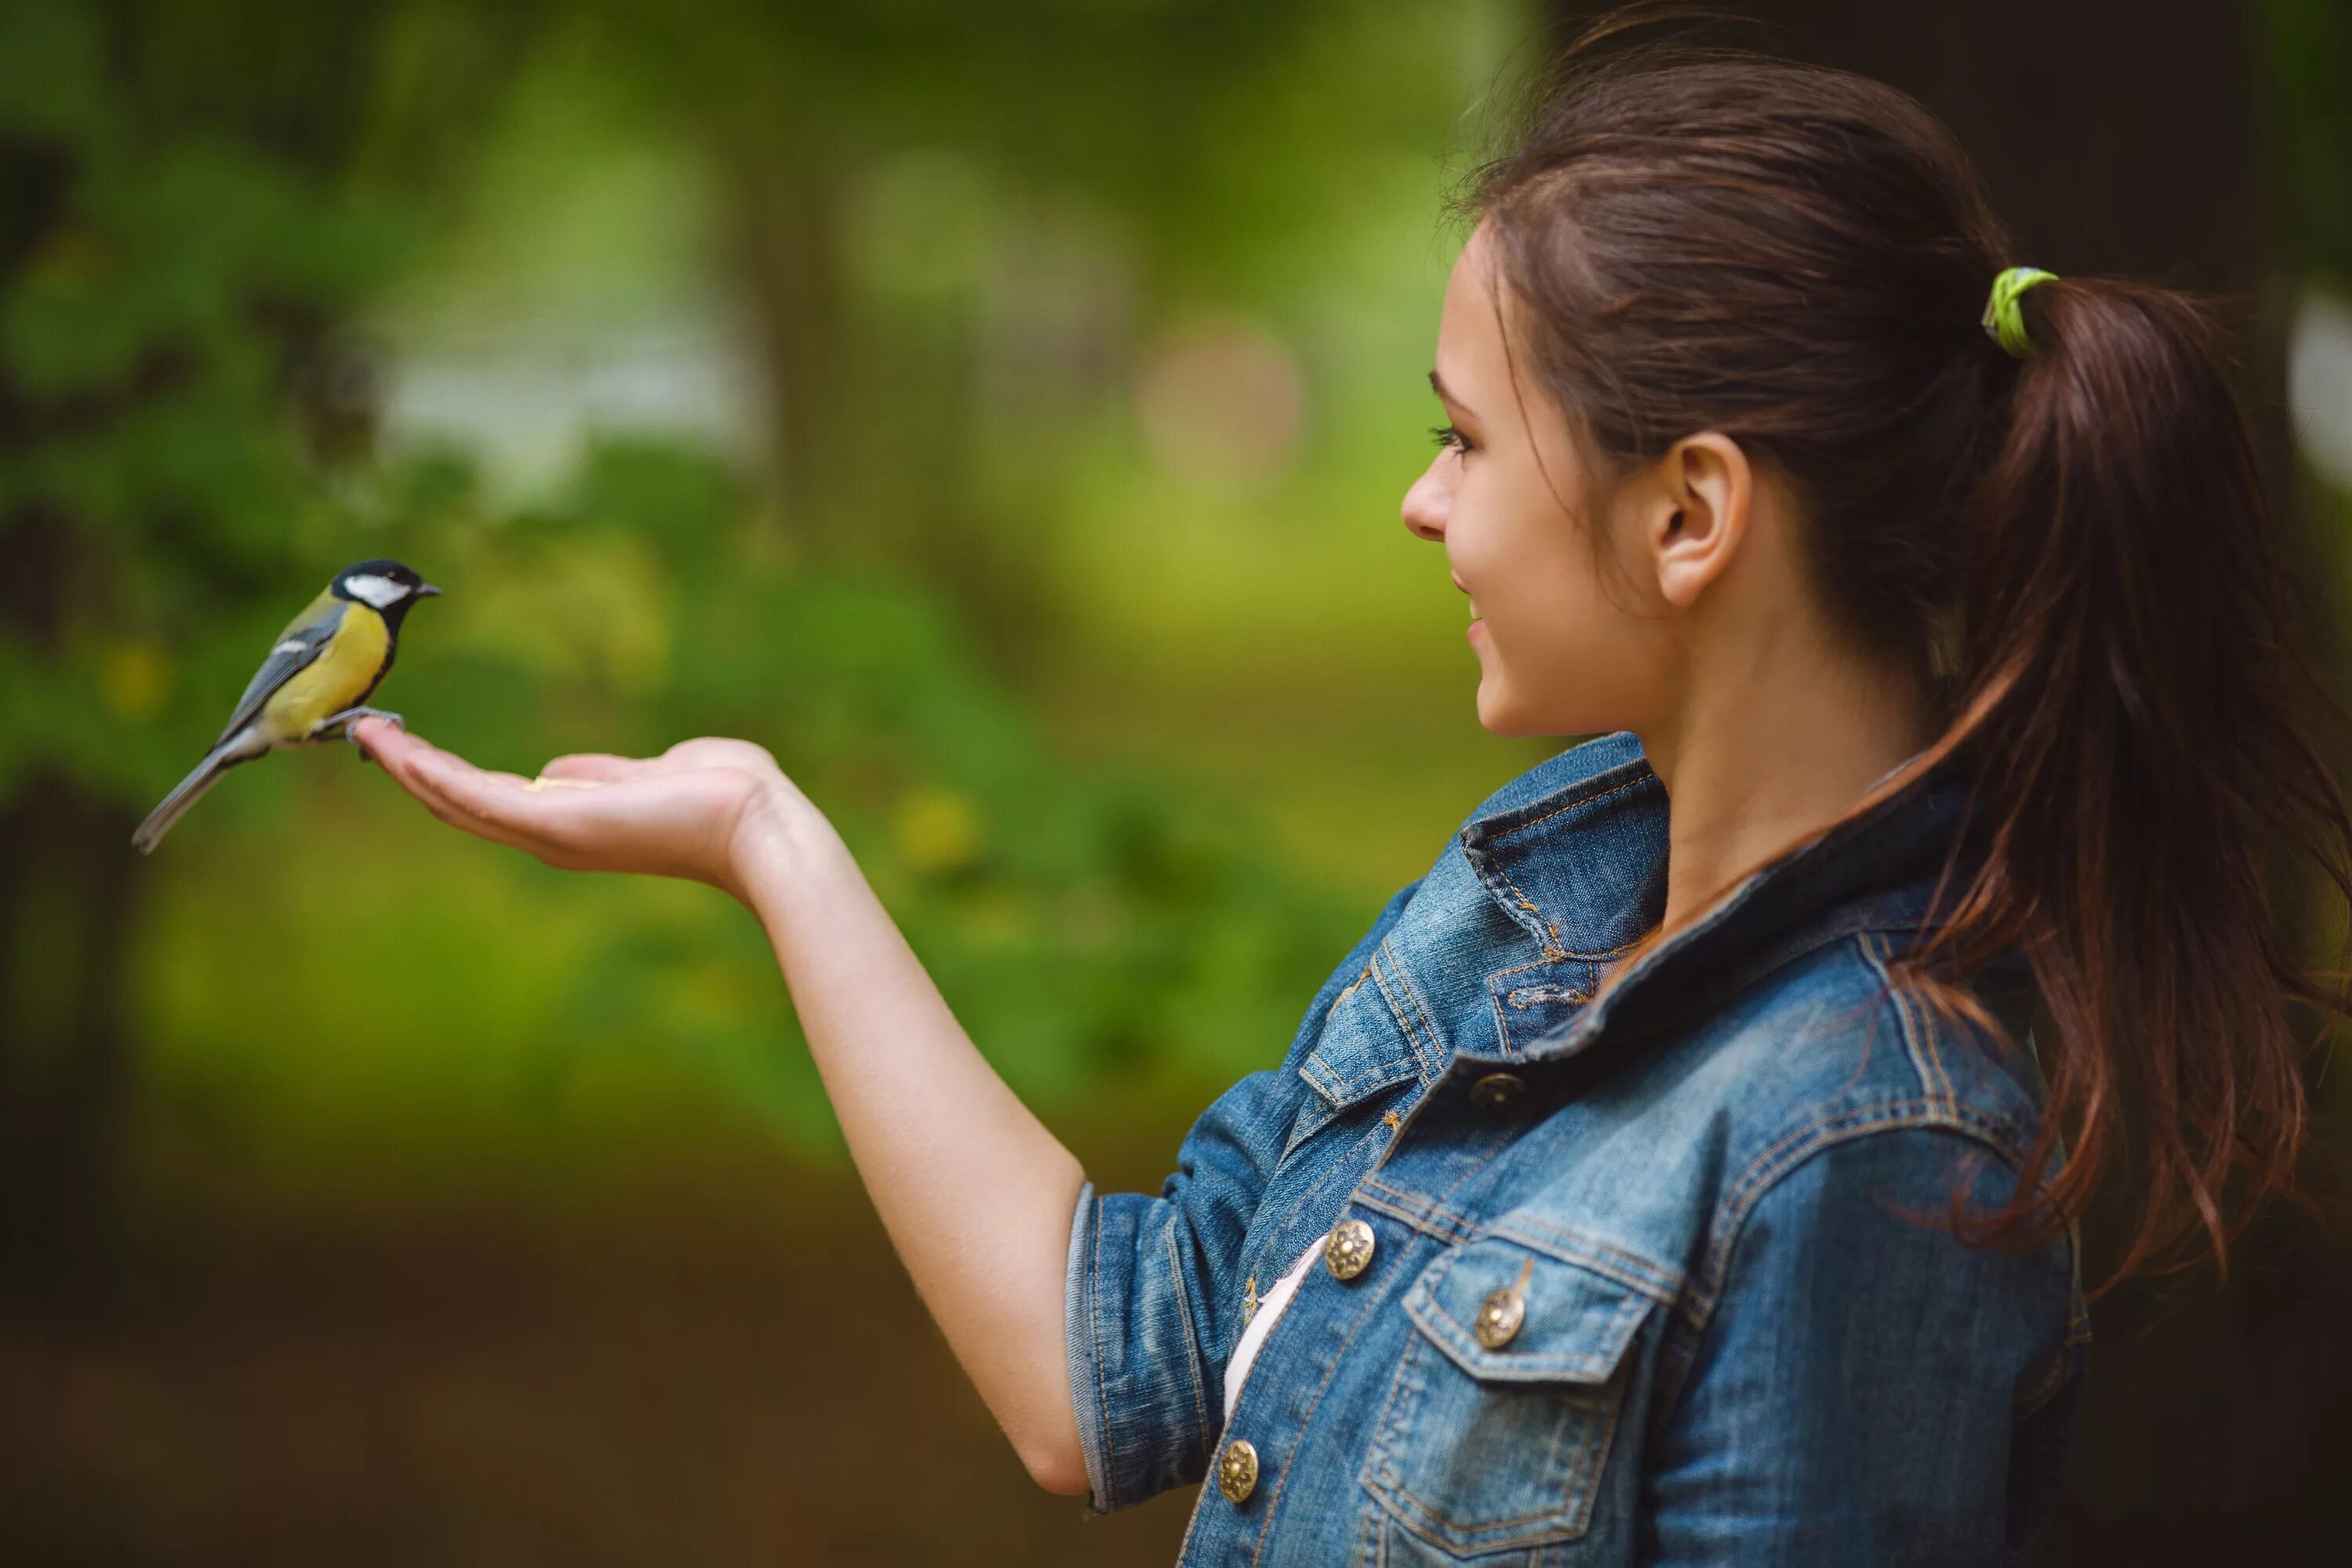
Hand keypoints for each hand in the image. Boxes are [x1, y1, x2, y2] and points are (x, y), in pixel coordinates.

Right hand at [351, 717, 813, 904]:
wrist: (759, 822)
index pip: (494, 800)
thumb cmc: (724, 796)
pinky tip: (399, 749)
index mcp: (575, 823)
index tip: (407, 745)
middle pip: (463, 805)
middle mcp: (554, 837)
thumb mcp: (649, 774)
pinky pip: (479, 796)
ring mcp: (553, 833)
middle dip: (412, 771)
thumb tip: (559, 771)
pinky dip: (433, 772)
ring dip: (409, 768)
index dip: (446, 776)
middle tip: (365, 734)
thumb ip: (601, 774)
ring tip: (366, 733)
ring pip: (460, 802)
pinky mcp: (558, 820)